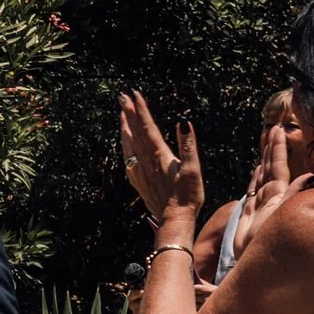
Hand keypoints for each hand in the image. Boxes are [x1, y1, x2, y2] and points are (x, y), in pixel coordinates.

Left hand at [117, 91, 204, 230]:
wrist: (174, 220)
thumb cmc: (188, 196)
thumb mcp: (193, 169)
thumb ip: (188, 145)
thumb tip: (183, 122)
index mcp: (159, 154)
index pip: (147, 126)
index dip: (141, 109)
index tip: (134, 94)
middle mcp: (146, 161)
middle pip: (135, 132)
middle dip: (129, 112)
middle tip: (122, 96)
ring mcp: (140, 171)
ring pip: (129, 144)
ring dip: (125, 127)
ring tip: (121, 114)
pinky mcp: (138, 181)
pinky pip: (128, 158)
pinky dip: (125, 145)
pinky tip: (124, 143)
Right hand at [230, 119, 313, 261]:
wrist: (259, 271)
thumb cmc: (276, 248)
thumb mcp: (288, 219)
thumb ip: (296, 196)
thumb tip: (312, 175)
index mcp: (279, 199)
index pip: (278, 168)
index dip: (277, 150)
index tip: (279, 130)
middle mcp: (271, 201)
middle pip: (271, 168)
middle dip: (271, 149)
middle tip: (274, 128)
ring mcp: (261, 208)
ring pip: (262, 178)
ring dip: (263, 160)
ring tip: (264, 143)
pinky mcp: (249, 218)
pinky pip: (252, 192)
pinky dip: (254, 179)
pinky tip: (257, 169)